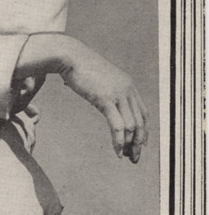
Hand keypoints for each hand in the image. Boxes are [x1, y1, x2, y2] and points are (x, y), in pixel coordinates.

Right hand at [60, 42, 148, 162]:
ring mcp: (118, 94)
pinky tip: (117, 150)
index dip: (144, 131)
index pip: (144, 113)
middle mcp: (128, 89)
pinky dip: (119, 141)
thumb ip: (107, 91)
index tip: (140, 145)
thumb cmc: (81, 68)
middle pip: (141, 122)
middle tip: (135, 157)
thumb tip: (104, 102)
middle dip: (139, 142)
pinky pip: (117, 125)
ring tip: (125, 156)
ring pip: (131, 126)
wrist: (70, 57)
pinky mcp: (106, 99)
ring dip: (129, 145)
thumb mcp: (100, 80)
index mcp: (129, 85)